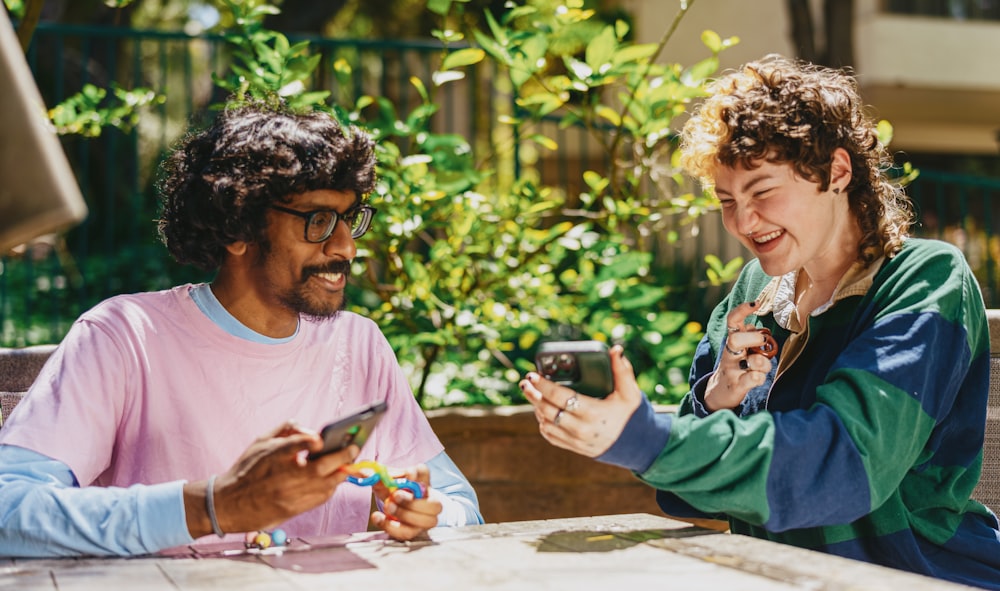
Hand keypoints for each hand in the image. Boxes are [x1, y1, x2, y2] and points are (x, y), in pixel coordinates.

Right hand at [184, 420, 358, 537]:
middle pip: (320, 467)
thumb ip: (288, 429)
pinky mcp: (293, 510)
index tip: (321, 438)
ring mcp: (289, 495)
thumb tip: (313, 432)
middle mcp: (282, 477)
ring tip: (347, 463)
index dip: (309, 441)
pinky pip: (320, 498)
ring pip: (326, 485)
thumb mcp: (260, 441)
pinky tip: (334, 479)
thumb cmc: (246, 469)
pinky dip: (331, 487)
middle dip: (342, 456)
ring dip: (340, 473)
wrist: (228, 504)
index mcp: (272, 456)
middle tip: (354, 448)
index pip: (294, 445)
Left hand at [369, 464, 441, 540]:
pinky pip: (408, 533)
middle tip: (395, 496)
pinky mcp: (413, 531)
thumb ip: (376, 476)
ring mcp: (424, 518)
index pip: (424, 473)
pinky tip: (378, 518)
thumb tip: (367, 474)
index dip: (417, 474)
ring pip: (426, 522)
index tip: (407, 474)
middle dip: (414, 502)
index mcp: (421, 481)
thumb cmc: (390, 489)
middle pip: (435, 504)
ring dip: (405, 515)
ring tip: (388, 507)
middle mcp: (428, 500)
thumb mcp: (383, 480)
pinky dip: (391, 527)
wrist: (388, 504)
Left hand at [520, 344, 641, 457]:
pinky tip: (541, 411)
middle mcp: (581, 429)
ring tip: (532, 393)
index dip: (543, 385)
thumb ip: (622, 370)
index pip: (560, 397)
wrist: (638, 445)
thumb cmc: (632, 415)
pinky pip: (551, 436)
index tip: (533, 375)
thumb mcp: (630, 392)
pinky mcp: (574, 447)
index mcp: (593, 413)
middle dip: (533, 395)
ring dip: (536, 408)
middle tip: (526, 382)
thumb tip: (615, 349)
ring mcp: (576, 440)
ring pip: (546, 423)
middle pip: (547, 411)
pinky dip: (543, 423)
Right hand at [704, 301, 771, 411]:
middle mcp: (729, 354)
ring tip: (763, 367)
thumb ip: (749, 336)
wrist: (720, 392)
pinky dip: (759, 377)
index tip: (756, 303)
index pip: (732, 320)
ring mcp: (732, 370)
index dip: (743, 310)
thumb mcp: (740, 348)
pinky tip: (758, 377)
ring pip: (752, 361)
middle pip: (736, 339)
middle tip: (762, 343)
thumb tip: (763, 329)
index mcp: (731, 341)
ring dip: (764, 363)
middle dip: (754, 339)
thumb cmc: (737, 366)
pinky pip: (752, 379)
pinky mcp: (736, 386)